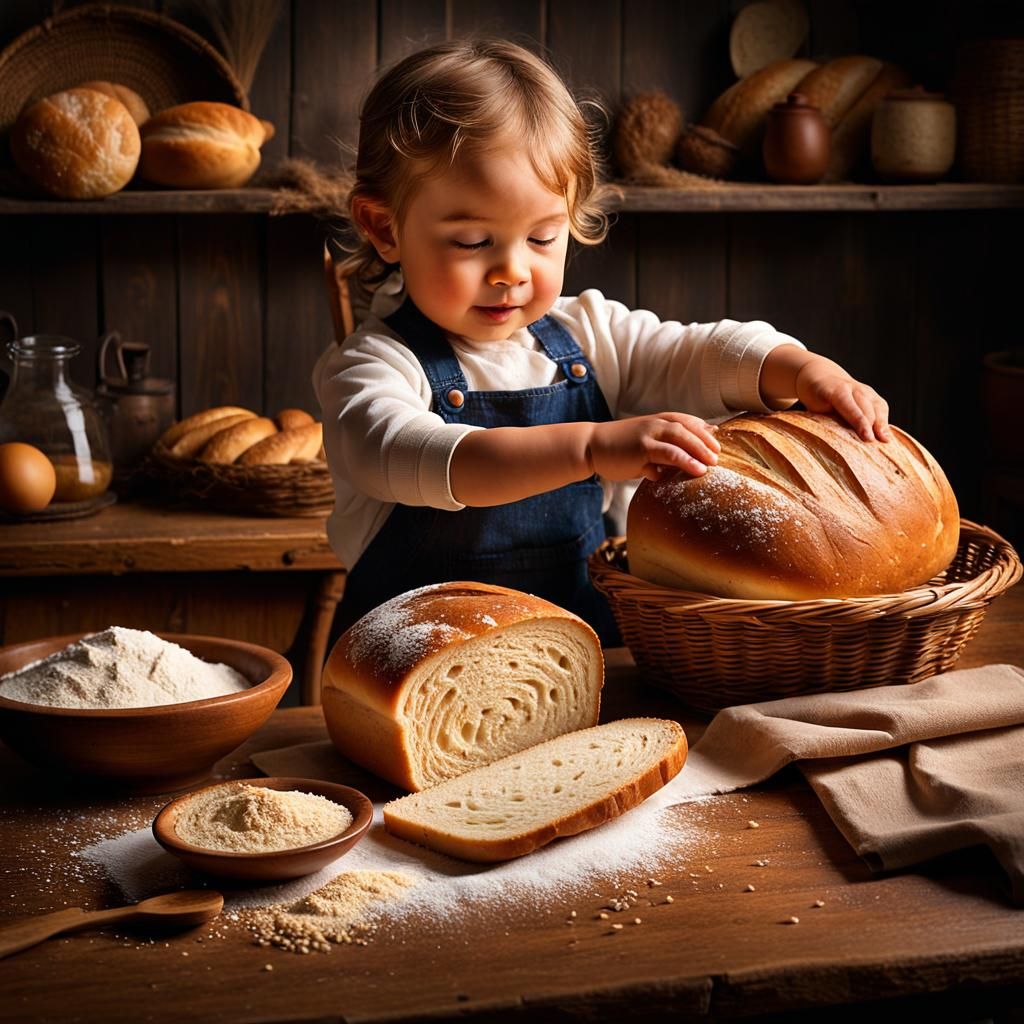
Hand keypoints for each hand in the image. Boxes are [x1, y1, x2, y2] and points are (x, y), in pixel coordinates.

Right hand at [586, 413, 719, 481]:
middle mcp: (655, 424)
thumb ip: (665, 444)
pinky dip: (682, 461)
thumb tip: (689, 454)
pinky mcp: (640, 449)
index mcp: (658, 420)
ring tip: (711, 465)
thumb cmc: (621, 447)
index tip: (717, 445)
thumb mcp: (645, 441)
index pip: (687, 421)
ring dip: (697, 451)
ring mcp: (648, 435)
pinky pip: (666, 454)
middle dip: (705, 442)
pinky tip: (693, 471)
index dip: (704, 432)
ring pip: (679, 439)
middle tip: (718, 456)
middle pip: (687, 429)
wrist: (592, 446)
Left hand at [795, 357, 890, 441]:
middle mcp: (854, 388)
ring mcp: (865, 390)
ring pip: (878, 407)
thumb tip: (841, 441)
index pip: (850, 408)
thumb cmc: (816, 398)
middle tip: (877, 445)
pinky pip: (881, 408)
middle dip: (874, 426)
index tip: (868, 438)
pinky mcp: (873, 394)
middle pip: (868, 409)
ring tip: (886, 441)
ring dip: (882, 425)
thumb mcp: (815, 408)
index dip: (860, 423)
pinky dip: (884, 421)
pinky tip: (885, 435)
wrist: (821, 376)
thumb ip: (828, 420)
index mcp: (837, 391)